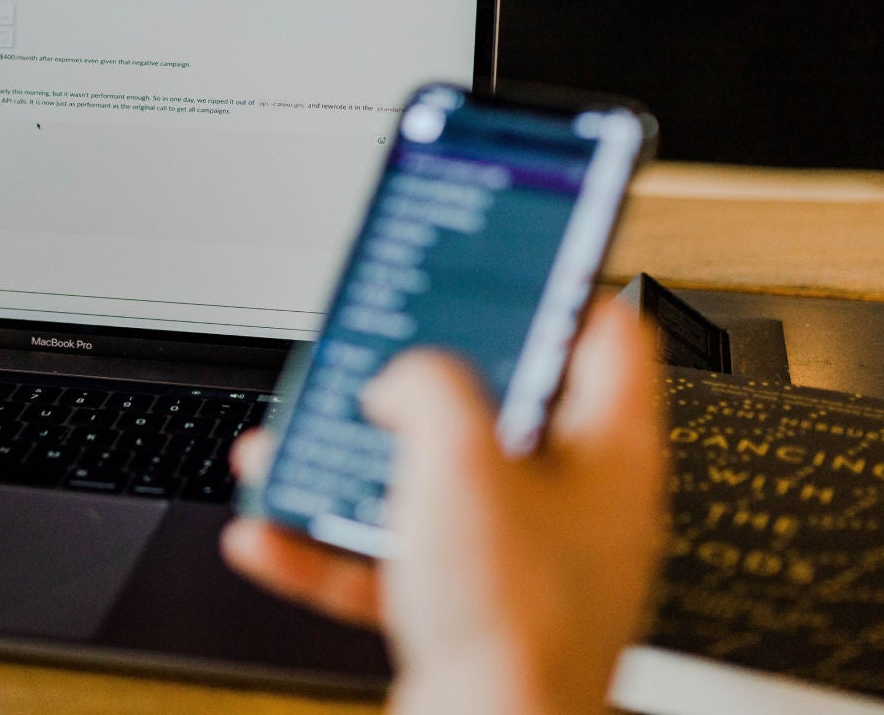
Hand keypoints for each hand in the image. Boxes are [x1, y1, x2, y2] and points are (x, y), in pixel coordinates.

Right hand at [222, 300, 664, 714]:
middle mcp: (576, 506)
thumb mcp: (457, 457)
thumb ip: (427, 385)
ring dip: (356, 466)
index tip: (499, 264)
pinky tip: (274, 534)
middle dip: (416, 386)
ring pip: (433, 487)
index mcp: (608, 452)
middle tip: (376, 357)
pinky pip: (395, 561)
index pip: (602, 334)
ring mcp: (524, 564)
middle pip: (498, 410)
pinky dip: (332, 546)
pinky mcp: (473, 614)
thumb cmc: (511, 620)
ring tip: (297, 448)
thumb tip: (403, 378)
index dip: (549, 288)